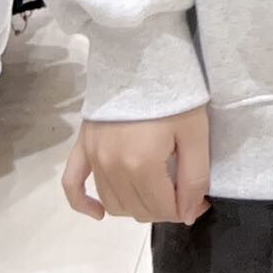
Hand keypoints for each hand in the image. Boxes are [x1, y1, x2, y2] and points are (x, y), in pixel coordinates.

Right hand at [62, 105, 210, 224]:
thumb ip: (194, 177)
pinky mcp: (82, 146)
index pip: (161, 208)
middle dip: (163, 209)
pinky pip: (72, 184)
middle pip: (137, 209)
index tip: (199, 202)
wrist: (143, 58)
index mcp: (141, 164)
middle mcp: (112, 167)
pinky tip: (98, 213)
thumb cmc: (175, 93)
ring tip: (155, 195)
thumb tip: (188, 215)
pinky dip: (82, 203)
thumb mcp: (196, 133)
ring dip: (135, 208)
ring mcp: (93, 157)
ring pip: (112, 202)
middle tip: (182, 195)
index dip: (184, 210)